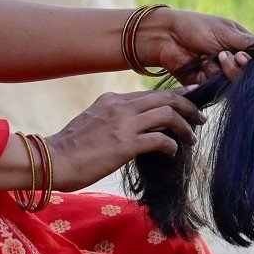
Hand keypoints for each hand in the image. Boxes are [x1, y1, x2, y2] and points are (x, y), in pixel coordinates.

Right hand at [45, 89, 204, 189]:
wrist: (53, 160)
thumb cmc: (72, 148)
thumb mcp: (93, 121)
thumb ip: (114, 117)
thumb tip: (135, 126)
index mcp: (113, 99)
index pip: (151, 93)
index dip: (175, 96)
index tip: (190, 100)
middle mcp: (121, 106)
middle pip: (165, 98)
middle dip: (188, 106)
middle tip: (200, 118)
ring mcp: (124, 124)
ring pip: (168, 114)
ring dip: (185, 126)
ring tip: (192, 138)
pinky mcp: (125, 144)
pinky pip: (160, 139)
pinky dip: (171, 145)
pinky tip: (172, 153)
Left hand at [139, 8, 253, 85]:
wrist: (167, 37)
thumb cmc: (196, 27)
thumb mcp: (225, 31)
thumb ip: (248, 42)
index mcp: (242, 46)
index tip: (242, 56)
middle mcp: (235, 62)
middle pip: (248, 76)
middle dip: (235, 67)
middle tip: (222, 55)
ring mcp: (222, 75)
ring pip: (233, 84)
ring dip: (221, 71)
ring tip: (209, 57)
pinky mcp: (208, 86)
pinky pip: (217, 89)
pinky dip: (209, 76)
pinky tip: (200, 65)